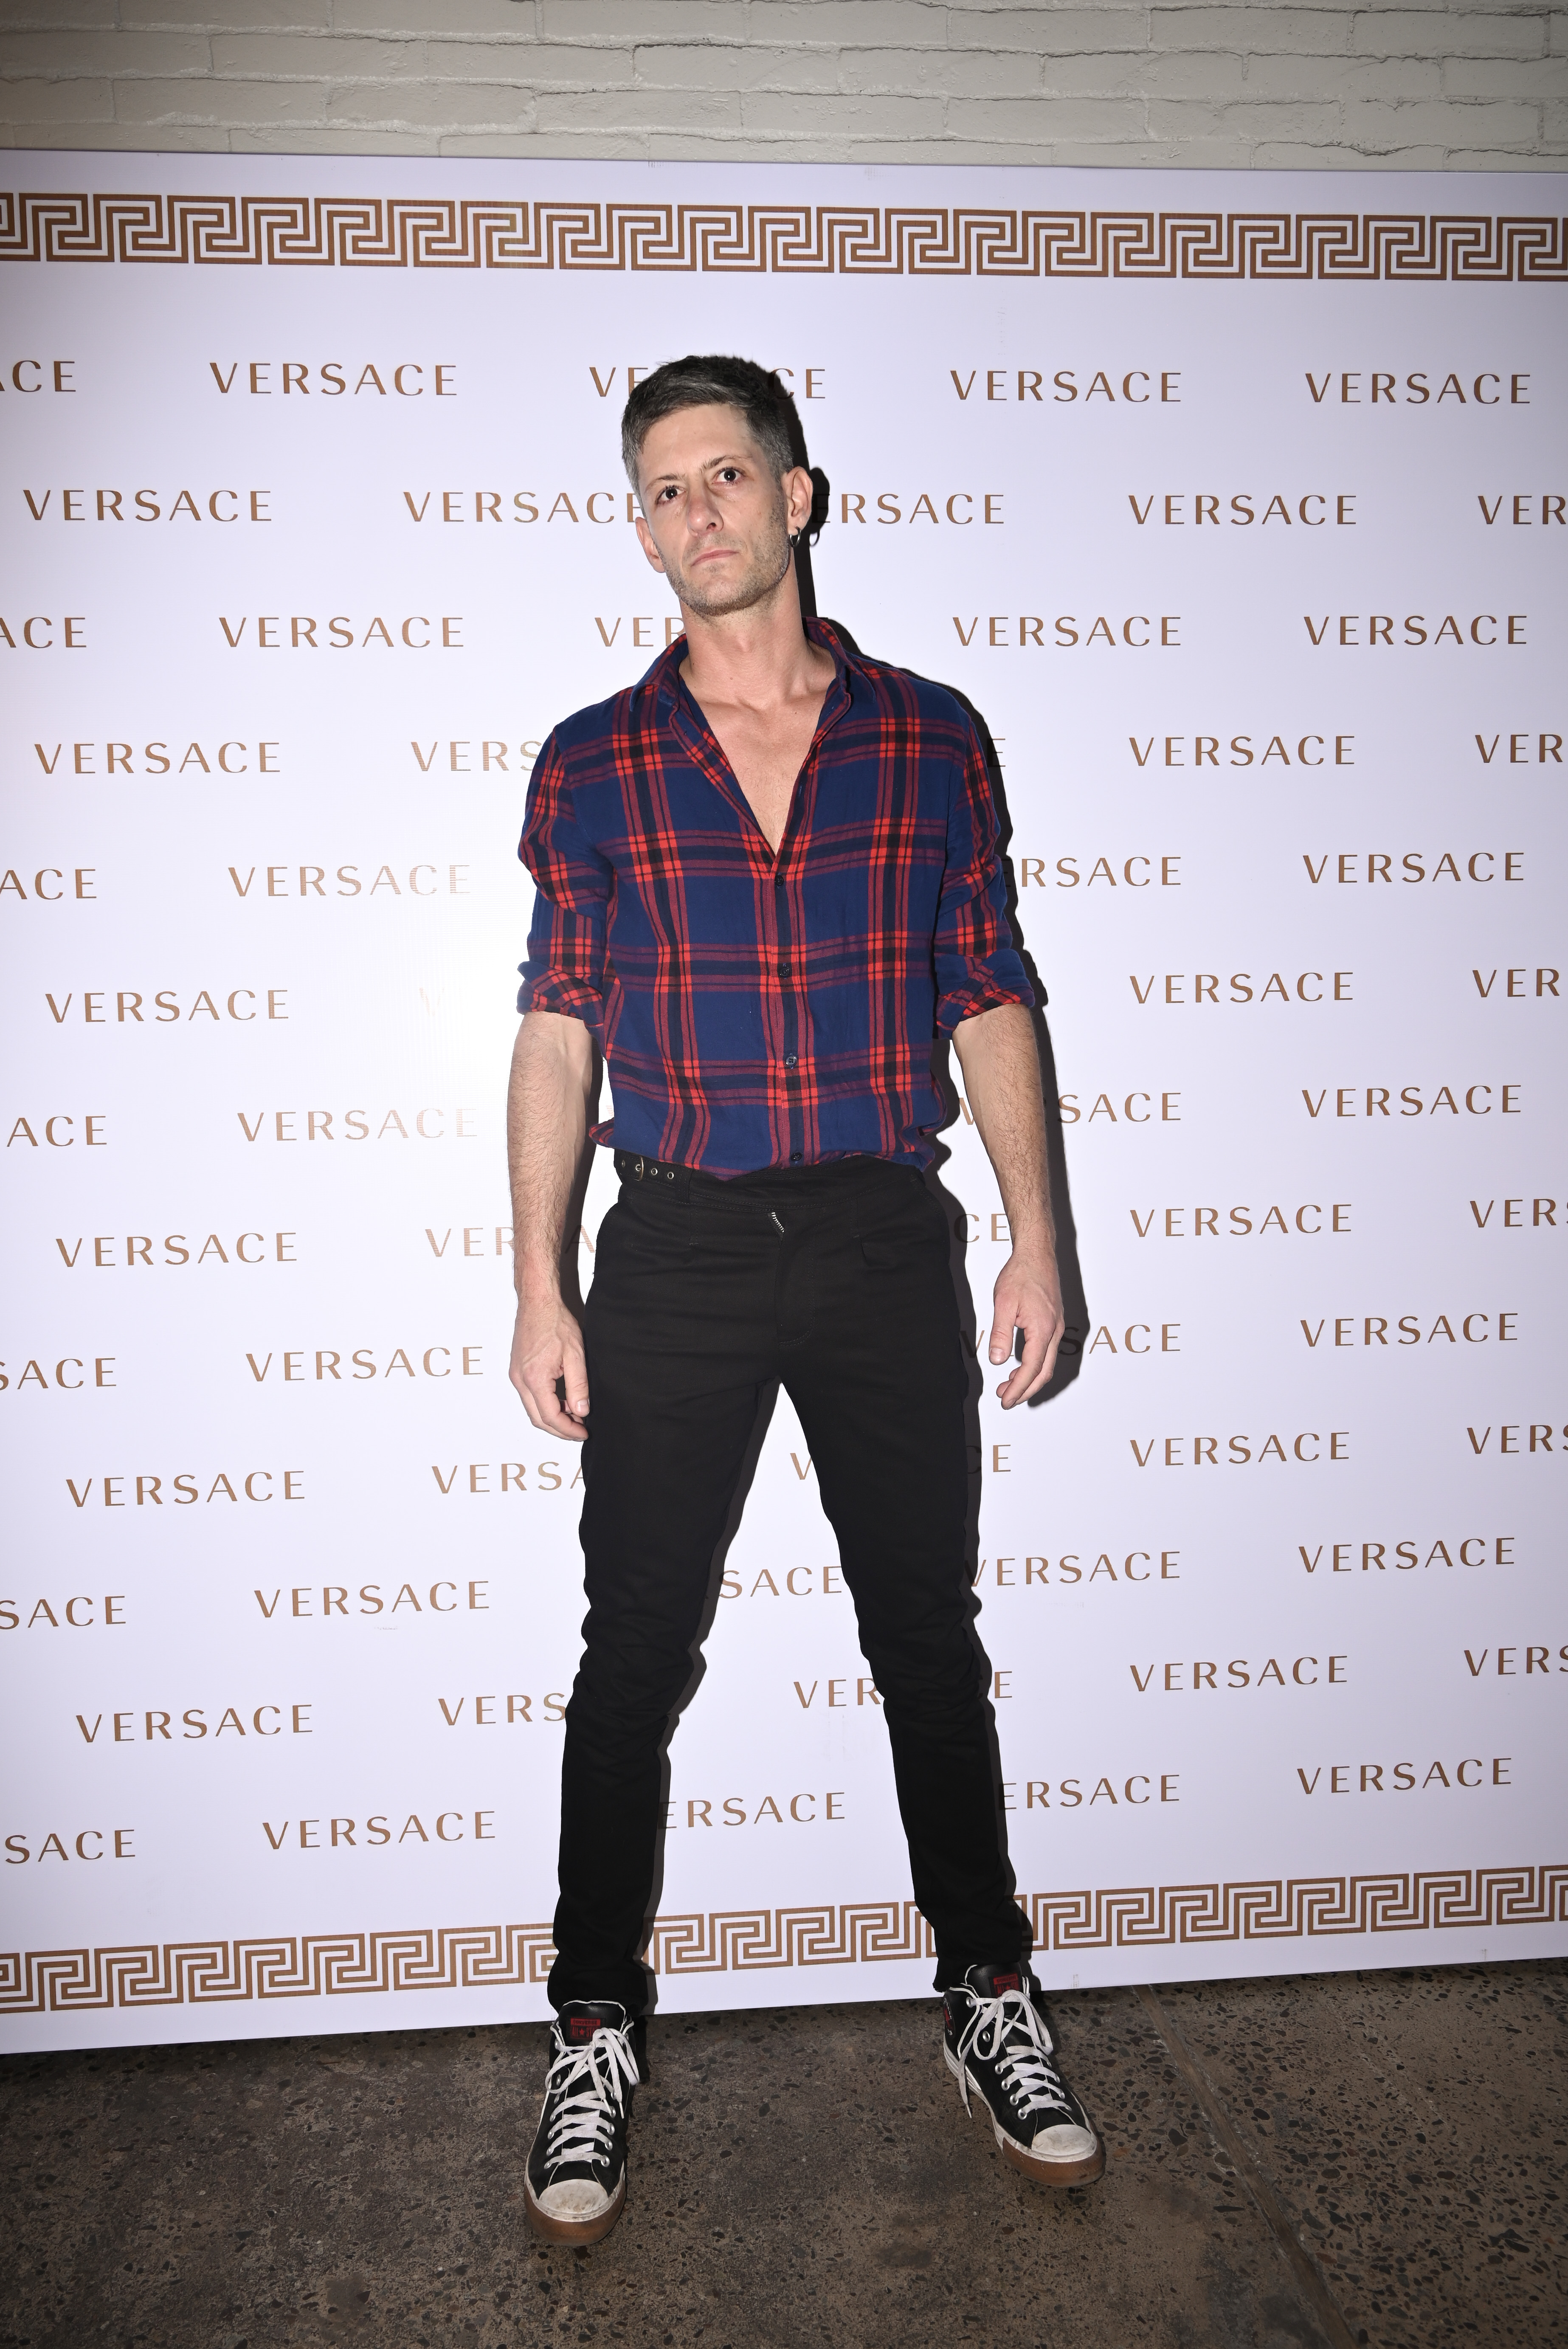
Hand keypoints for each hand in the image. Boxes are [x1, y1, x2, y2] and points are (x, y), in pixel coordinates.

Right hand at [509, 1289, 589, 1438]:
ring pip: (533, 1409)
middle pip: (538, 1418)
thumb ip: (578, 1386)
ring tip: (575, 1415)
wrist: (538, 1302)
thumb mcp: (575, 1355)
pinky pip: (530, 1396)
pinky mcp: (517, 1371)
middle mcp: (520, 1380)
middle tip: (580, 1430)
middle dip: (560, 1429)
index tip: (584, 1432)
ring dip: (552, 1417)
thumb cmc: (555, 1322)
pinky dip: (545, 1404)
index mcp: (534, 1378)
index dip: (568, 1430)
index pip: (551, 1417)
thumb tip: (581, 1411)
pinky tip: (562, 1400)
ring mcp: (516, 1376)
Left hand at [987, 1248, 1063, 1407]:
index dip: (1018, 1389)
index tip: (1005, 1401)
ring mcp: (1057, 1327)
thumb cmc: (1021, 1274)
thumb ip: (1001, 1333)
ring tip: (1007, 1385)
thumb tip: (997, 1360)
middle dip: (1025, 1390)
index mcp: (1043, 1329)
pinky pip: (1047, 1352)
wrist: (1037, 1253)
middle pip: (1043, 1372)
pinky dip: (1035, 1365)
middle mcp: (1055, 1331)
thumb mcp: (1003, 1303)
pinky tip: (1020, 1365)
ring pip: (1047, 1363)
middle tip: (1005, 1398)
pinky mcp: (1054, 1322)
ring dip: (1029, 1378)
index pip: (1031, 1369)